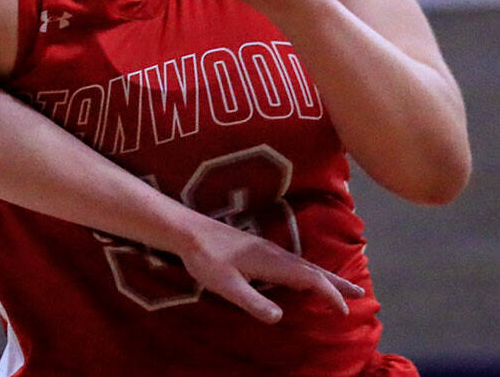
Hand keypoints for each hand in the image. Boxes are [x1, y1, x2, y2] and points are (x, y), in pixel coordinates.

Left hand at [178, 217, 363, 322]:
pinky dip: (310, 272)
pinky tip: (305, 277)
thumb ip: (252, 302)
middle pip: (314, 269)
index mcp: (272, 262)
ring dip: (326, 277)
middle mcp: (275, 253)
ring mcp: (267, 249)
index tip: (345, 311)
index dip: (329, 295)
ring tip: (342, 287)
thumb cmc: (205, 258)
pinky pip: (294, 262)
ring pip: (305, 264)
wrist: (188, 231)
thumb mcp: (226, 285)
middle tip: (361, 294)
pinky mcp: (258, 248)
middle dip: (338, 283)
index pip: (310, 279)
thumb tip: (279, 318)